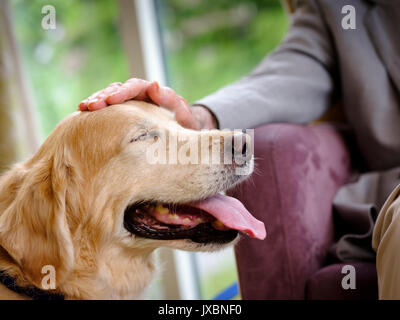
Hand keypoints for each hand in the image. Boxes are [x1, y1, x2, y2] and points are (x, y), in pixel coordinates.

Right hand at [78, 78, 216, 129]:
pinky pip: (108, 111)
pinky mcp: (123, 116)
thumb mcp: (182, 113)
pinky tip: (83, 117)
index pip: (134, 87)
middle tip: (90, 106)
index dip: (121, 92)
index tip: (110, 100)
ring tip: (82, 108)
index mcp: (152, 92)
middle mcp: (138, 95)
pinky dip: (97, 113)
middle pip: (117, 89)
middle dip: (103, 96)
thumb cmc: (185, 125)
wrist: (184, 133)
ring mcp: (129, 105)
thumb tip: (153, 84)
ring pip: (109, 98)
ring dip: (96, 102)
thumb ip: (170, 99)